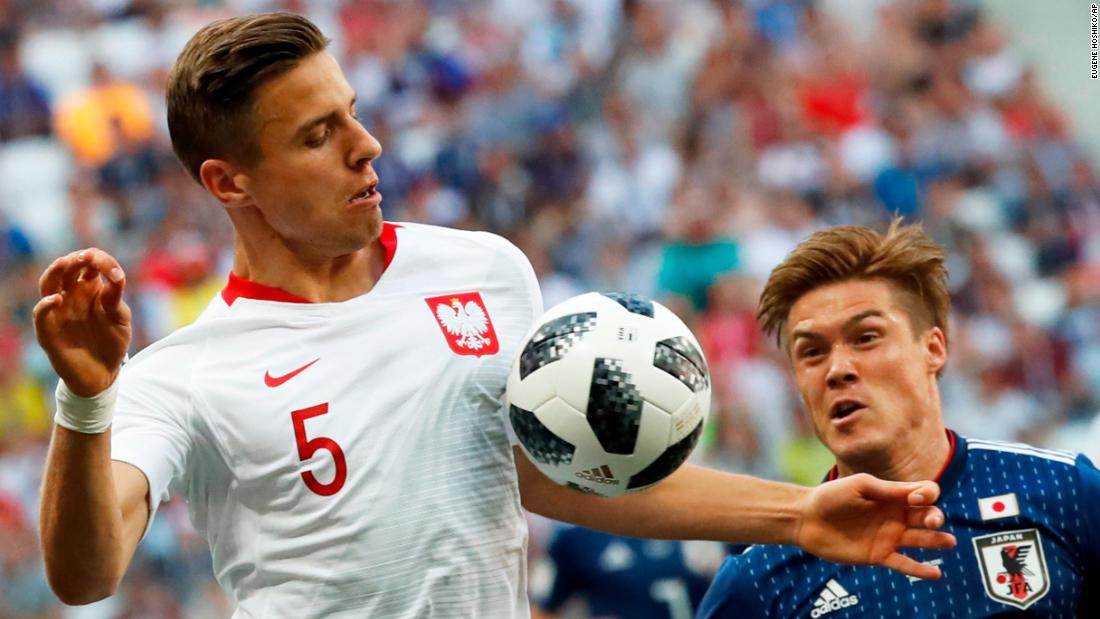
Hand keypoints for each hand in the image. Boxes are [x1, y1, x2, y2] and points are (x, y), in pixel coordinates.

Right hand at [33, 248, 131, 396]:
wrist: (103, 373)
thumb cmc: (112, 342)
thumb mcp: (120, 319)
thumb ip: (116, 299)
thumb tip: (117, 277)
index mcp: (90, 288)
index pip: (90, 264)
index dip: (102, 261)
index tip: (116, 274)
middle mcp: (71, 295)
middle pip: (67, 268)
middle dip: (76, 259)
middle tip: (88, 257)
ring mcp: (58, 311)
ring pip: (48, 284)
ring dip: (54, 271)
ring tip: (65, 263)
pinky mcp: (48, 330)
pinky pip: (41, 314)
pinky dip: (45, 304)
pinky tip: (57, 298)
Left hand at [795, 473, 955, 579]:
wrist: (807, 518)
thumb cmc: (831, 496)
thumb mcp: (859, 485)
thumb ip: (886, 489)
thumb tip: (916, 492)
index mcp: (892, 496)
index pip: (924, 493)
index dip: (927, 495)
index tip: (913, 499)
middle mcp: (895, 516)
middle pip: (927, 516)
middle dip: (935, 517)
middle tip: (933, 521)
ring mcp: (888, 536)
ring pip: (920, 540)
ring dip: (936, 541)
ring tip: (949, 542)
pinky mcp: (878, 555)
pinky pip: (904, 564)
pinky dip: (920, 570)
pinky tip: (936, 574)